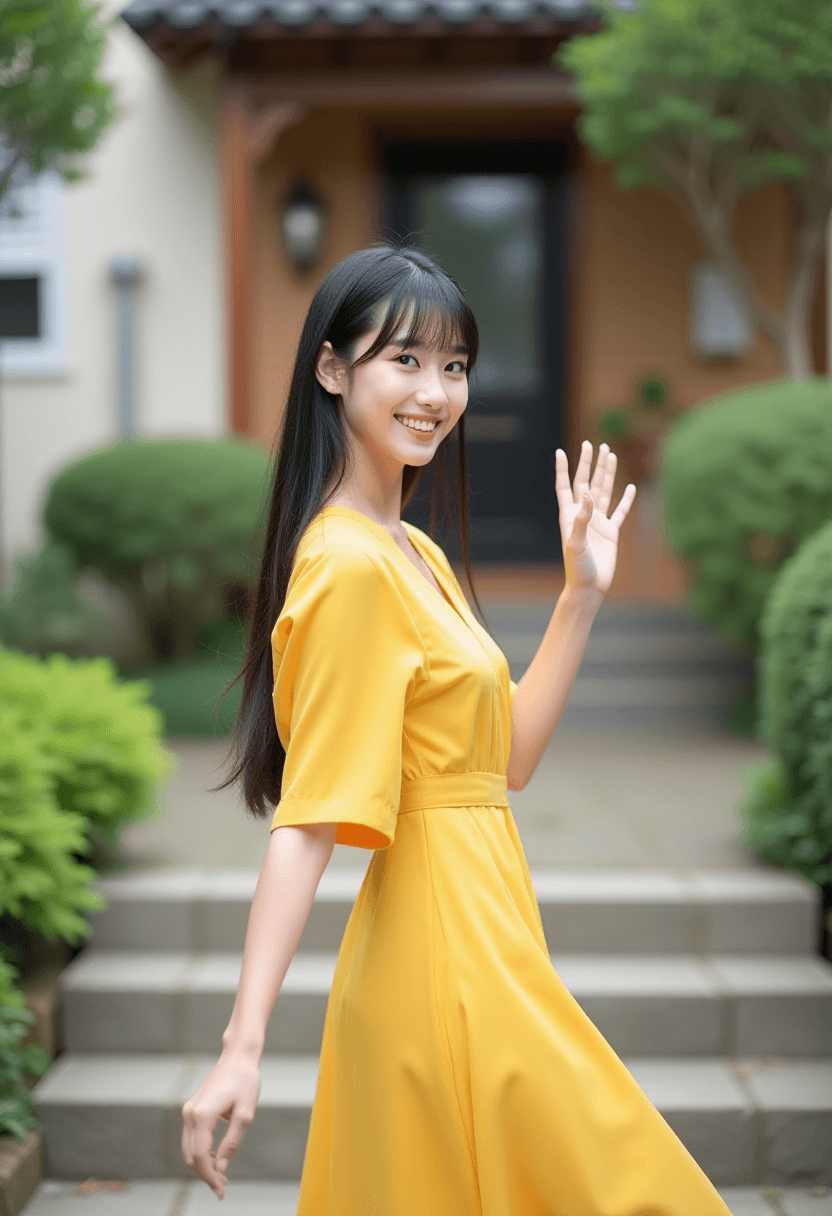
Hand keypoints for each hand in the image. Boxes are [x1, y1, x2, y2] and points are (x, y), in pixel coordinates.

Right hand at [181, 1046, 260, 1200]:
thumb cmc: (245, 1081)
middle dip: (205, 1174)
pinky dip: (200, 1152)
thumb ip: (232, 1142)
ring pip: (188, 1149)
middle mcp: (190, 1114)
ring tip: (220, 1176)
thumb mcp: (245, 1114)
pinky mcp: (191, 1109)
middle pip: (191, 1156)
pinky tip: (215, 1158)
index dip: (210, 1176)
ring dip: (202, 1165)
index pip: (201, 1156)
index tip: (221, 1190)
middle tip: (222, 1187)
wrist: (237, 1057)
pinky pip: (191, 1138)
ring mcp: (188, 1110)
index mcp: (203, 1115)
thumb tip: (221, 1168)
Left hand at [555, 441, 636, 598]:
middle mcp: (583, 515)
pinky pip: (620, 512)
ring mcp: (598, 523)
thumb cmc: (577, 567)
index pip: (565, 486)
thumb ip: (581, 518)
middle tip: (592, 444)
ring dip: (607, 474)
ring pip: (604, 492)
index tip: (561, 451)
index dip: (562, 469)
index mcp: (569, 515)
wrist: (589, 587)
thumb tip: (588, 494)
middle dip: (589, 464)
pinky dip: (626, 499)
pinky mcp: (611, 532)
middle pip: (586, 483)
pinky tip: (631, 487)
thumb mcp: (576, 542)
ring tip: (610, 454)